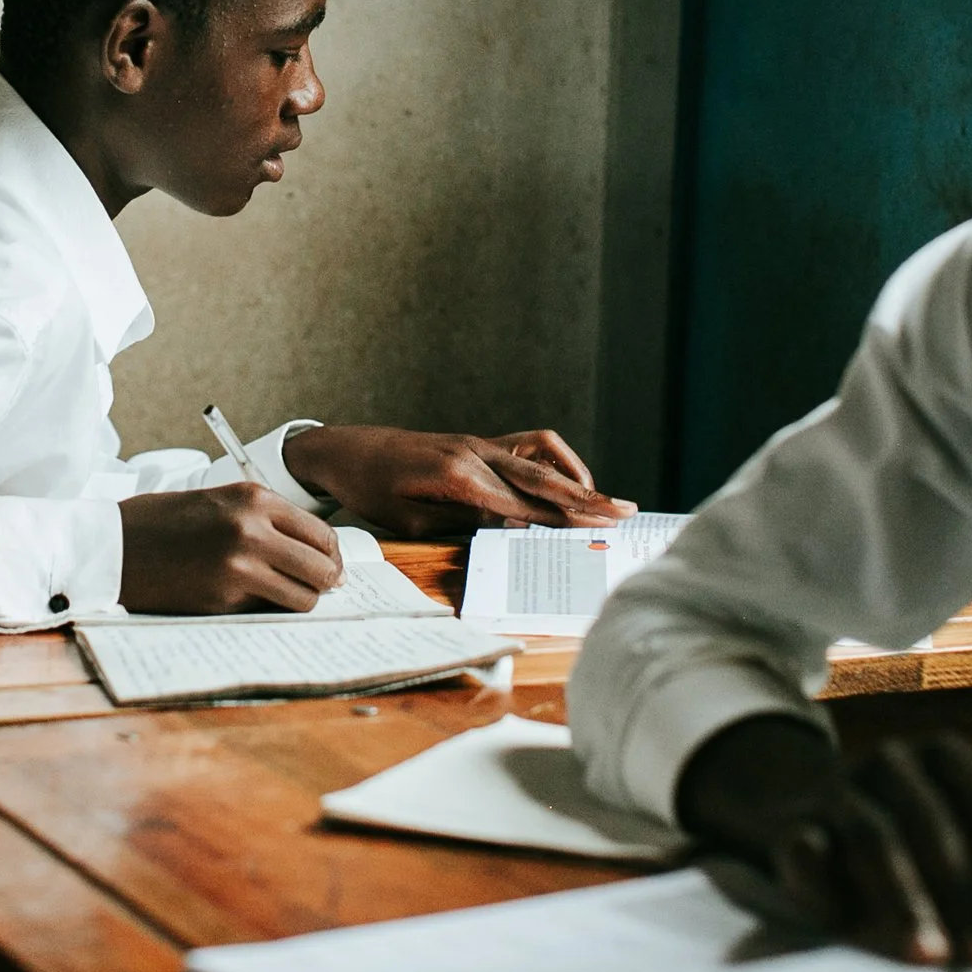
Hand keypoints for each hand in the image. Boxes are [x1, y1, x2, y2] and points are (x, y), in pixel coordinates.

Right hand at [116, 483, 344, 613]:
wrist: (113, 546)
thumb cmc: (164, 521)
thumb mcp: (219, 500)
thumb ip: (264, 519)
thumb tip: (311, 551)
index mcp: (254, 499)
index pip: (322, 534)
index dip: (333, 556)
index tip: (332, 568)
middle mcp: (253, 530)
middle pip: (321, 568)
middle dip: (326, 582)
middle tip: (322, 589)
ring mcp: (239, 567)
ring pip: (303, 598)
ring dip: (301, 602)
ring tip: (286, 598)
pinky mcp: (223, 599)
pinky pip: (267, 611)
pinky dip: (267, 610)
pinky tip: (251, 601)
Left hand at [279, 425, 636, 536]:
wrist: (346, 450)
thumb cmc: (373, 489)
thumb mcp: (412, 520)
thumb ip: (466, 522)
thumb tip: (514, 529)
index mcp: (459, 476)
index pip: (525, 503)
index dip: (566, 517)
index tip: (600, 527)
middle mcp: (475, 453)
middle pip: (543, 477)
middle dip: (586, 497)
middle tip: (625, 512)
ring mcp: (478, 443)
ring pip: (541, 453)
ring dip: (574, 475)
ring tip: (600, 500)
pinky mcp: (477, 442)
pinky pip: (525, 444)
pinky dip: (551, 460)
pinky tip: (565, 481)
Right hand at [678, 715, 971, 968]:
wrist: (812, 814)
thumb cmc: (914, 833)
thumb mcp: (967, 834)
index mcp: (938, 755)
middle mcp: (888, 761)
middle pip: (929, 821)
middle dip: (961, 891)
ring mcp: (836, 790)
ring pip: (872, 836)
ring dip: (903, 900)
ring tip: (929, 954)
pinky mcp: (792, 827)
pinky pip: (805, 850)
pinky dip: (822, 882)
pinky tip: (842, 921)